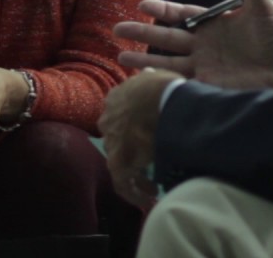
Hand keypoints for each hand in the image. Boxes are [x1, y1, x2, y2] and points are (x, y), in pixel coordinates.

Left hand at [98, 70, 181, 208]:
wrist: (160, 100)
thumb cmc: (164, 87)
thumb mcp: (157, 76)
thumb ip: (150, 78)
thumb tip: (149, 75)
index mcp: (115, 98)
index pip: (118, 117)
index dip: (131, 130)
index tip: (145, 139)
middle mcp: (107, 120)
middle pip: (117, 141)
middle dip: (132, 154)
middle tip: (148, 164)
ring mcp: (111, 141)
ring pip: (120, 163)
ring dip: (136, 176)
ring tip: (152, 186)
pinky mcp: (118, 162)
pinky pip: (123, 183)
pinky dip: (134, 193)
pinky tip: (148, 198)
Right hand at [114, 0, 272, 89]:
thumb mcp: (264, 8)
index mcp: (212, 23)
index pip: (181, 14)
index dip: (163, 10)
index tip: (143, 5)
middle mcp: (203, 43)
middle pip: (166, 37)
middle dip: (143, 33)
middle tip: (118, 28)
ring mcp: (203, 64)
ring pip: (167, 60)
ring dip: (145, 59)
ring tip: (120, 57)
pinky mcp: (208, 84)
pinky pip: (181, 82)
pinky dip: (164, 81)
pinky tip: (144, 81)